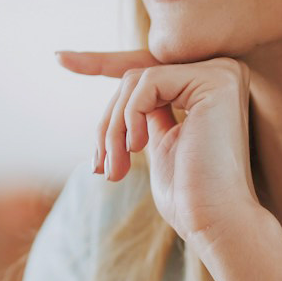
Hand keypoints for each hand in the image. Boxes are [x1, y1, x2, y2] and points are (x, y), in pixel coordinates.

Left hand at [55, 49, 263, 246]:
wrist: (216, 222)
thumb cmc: (189, 198)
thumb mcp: (161, 147)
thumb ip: (149, 117)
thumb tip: (121, 103)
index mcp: (208, 90)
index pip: (146, 74)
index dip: (99, 63)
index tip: (60, 58)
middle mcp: (220, 74)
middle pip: (137, 77)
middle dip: (108, 122)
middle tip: (99, 166)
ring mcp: (221, 73)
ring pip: (137, 79)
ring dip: (114, 126)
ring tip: (115, 166)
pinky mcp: (215, 79)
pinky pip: (148, 81)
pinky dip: (131, 116)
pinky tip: (138, 147)